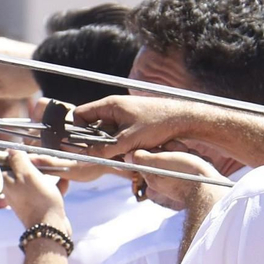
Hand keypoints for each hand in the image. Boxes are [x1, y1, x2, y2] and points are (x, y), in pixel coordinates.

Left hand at [1, 151, 68, 229]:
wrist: (50, 229)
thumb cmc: (39, 200)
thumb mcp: (27, 174)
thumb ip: (18, 160)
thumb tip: (10, 149)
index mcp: (6, 181)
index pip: (6, 161)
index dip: (19, 154)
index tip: (32, 154)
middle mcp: (13, 189)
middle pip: (23, 169)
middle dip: (37, 164)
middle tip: (47, 162)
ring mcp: (26, 198)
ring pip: (37, 179)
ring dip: (49, 174)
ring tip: (59, 170)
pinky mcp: (39, 204)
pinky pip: (47, 190)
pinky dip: (56, 185)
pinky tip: (65, 181)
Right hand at [71, 95, 208, 159]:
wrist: (185, 119)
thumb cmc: (158, 123)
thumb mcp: (128, 140)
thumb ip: (104, 149)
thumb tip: (84, 157)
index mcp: (110, 105)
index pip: (80, 115)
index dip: (79, 130)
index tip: (86, 145)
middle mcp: (114, 108)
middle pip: (92, 126)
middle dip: (97, 141)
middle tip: (108, 152)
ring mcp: (123, 115)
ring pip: (105, 133)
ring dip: (110, 145)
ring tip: (124, 152)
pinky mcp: (132, 123)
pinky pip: (117, 134)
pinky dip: (121, 144)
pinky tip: (132, 150)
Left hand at [126, 148, 224, 212]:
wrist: (211, 191)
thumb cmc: (185, 176)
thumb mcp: (159, 162)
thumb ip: (142, 158)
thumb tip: (128, 155)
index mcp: (152, 175)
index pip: (151, 153)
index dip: (161, 147)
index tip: (168, 148)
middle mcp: (163, 180)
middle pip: (167, 154)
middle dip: (177, 150)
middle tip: (184, 154)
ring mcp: (179, 180)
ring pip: (183, 157)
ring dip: (190, 155)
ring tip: (195, 160)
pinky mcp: (194, 179)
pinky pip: (195, 163)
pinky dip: (199, 161)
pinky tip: (202, 164)